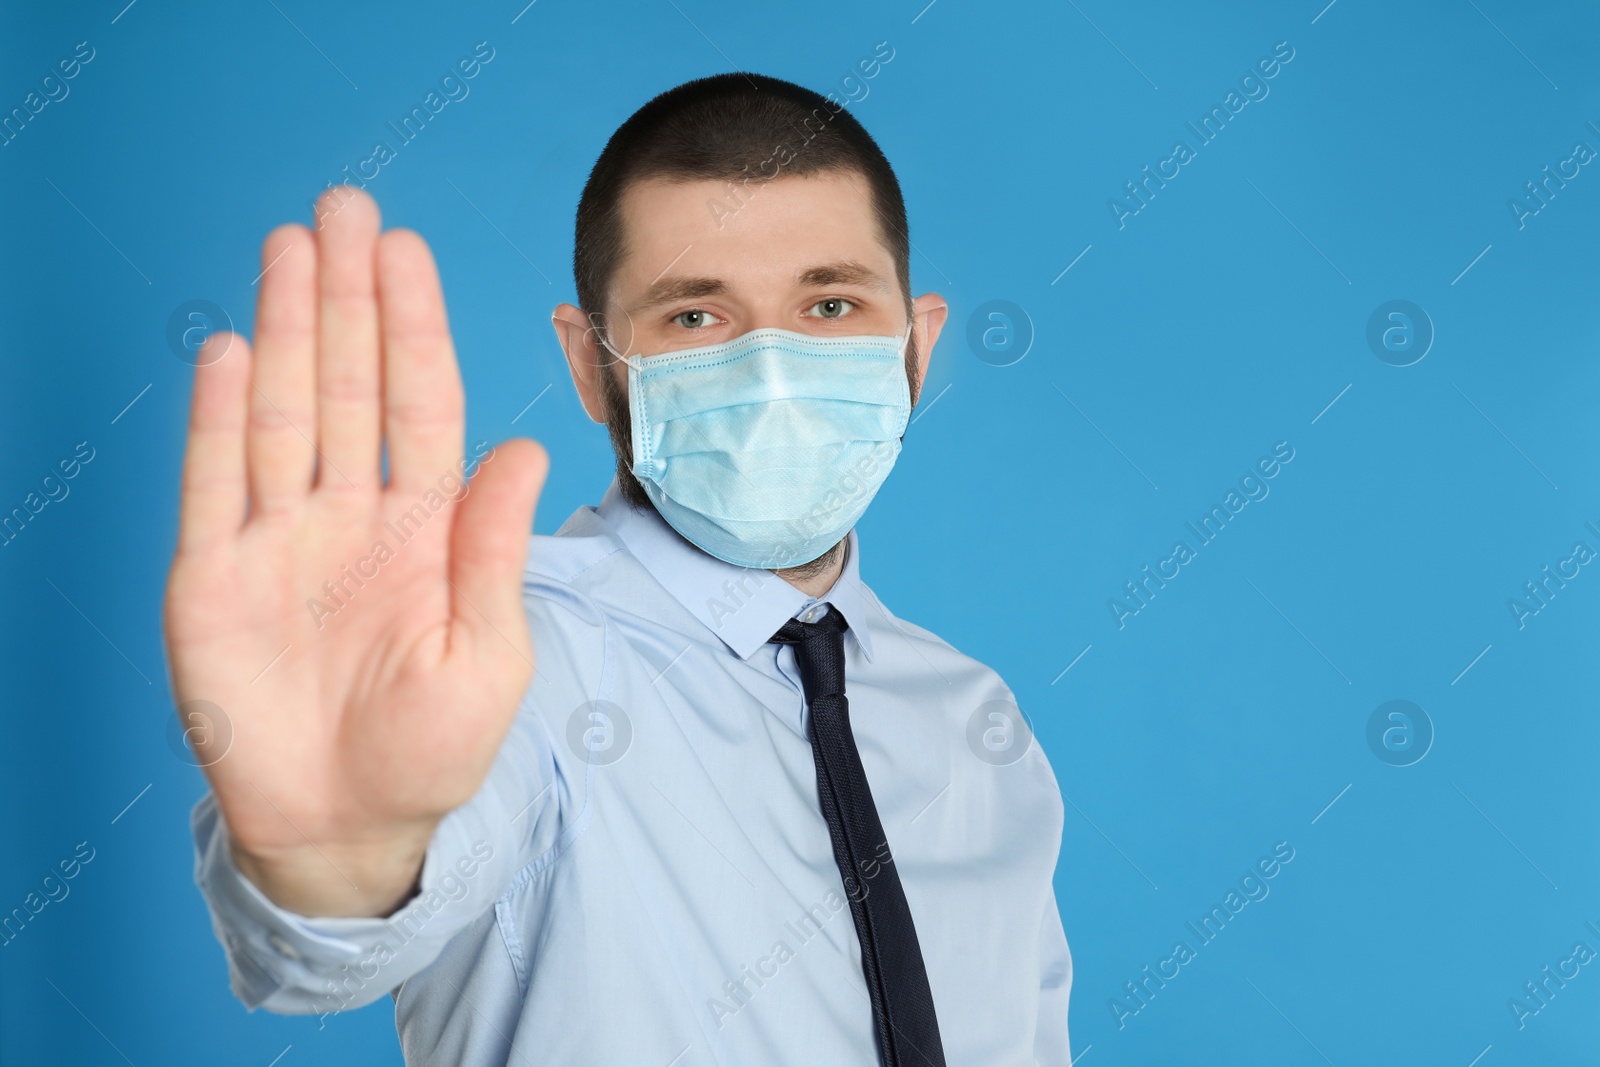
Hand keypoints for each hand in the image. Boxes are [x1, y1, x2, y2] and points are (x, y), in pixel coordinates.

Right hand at [163, 187, 547, 916]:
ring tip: (293, 247)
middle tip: (348, 208)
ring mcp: (280, 539)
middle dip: (348, 297)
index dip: (415, 326)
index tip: (409, 252)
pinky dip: (220, 418)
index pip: (422, 402)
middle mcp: (352, 514)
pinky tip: (233, 348)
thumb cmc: (432, 749)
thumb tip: (525, 450)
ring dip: (287, 329)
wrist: (344, 827)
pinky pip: (215, 482)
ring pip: (283, 410)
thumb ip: (495, 552)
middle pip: (350, 383)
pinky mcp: (213, 578)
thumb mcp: (487, 655)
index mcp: (427, 528)